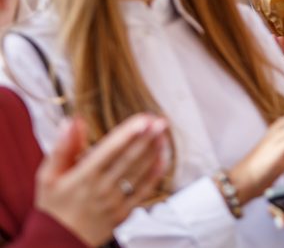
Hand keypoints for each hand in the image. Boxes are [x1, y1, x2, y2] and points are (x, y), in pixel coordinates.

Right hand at [35, 114, 168, 246]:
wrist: (56, 243)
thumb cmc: (53, 206)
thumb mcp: (47, 177)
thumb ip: (62, 148)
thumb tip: (72, 122)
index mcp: (83, 177)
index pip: (109, 151)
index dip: (127, 134)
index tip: (142, 120)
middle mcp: (101, 188)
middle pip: (129, 159)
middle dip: (146, 139)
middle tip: (160, 122)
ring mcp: (115, 201)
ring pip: (139, 173)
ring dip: (154, 152)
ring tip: (163, 134)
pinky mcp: (124, 212)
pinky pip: (144, 191)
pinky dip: (155, 174)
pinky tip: (163, 159)